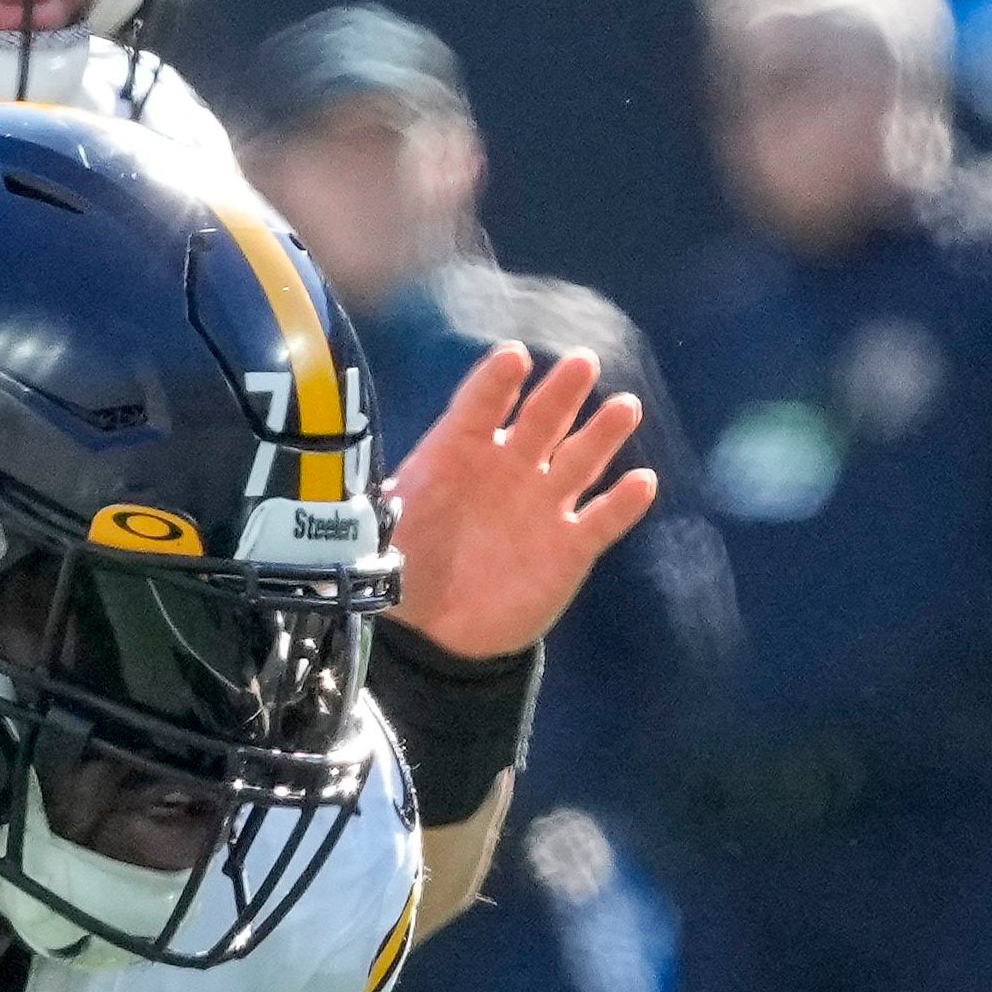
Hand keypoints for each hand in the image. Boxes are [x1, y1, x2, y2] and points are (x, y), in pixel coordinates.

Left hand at [388, 346, 656, 665]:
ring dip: (602, 434)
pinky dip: (622, 504)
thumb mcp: (384, 535)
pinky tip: (641, 483)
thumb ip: (382, 507)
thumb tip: (349, 494)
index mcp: (462, 452)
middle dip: (561, 392)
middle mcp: (510, 467)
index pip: (480, 407)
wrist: (438, 633)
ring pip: (579, 459)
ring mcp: (543, 504)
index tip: (514, 358)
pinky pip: (602, 520)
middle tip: (582, 364)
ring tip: (623, 408)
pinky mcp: (570, 546)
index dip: (497, 384)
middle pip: (541, 420)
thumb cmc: (408, 568)